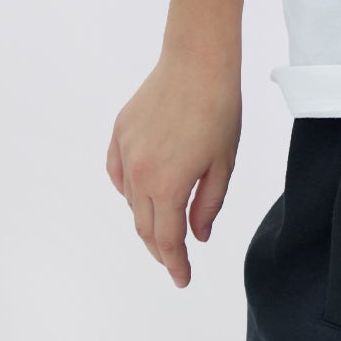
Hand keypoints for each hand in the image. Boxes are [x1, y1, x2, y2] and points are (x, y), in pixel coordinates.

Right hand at [106, 52, 241, 287]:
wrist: (197, 61)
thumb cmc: (219, 109)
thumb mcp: (224, 163)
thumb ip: (208, 205)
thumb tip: (196, 237)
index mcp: (168, 184)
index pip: (167, 239)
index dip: (175, 263)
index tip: (183, 279)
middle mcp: (140, 173)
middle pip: (145, 226)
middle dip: (160, 248)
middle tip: (175, 260)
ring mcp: (125, 152)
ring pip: (130, 201)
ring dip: (146, 218)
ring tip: (163, 225)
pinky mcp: (119, 132)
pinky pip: (117, 172)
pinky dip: (127, 189)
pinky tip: (139, 194)